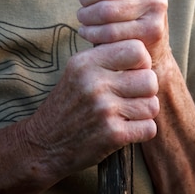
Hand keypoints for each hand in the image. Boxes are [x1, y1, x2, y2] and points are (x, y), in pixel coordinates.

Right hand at [22, 39, 158, 179]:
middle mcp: (95, 83)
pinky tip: (128, 129)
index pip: (137, 49)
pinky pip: (149, 128)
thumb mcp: (78, 70)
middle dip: (147, 90)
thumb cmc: (68, 104)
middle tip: (133, 96)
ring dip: (145, 111)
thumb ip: (107, 56)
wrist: (42, 145)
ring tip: (129, 113)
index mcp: (87, 62)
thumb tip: (142, 48)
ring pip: (152, 104)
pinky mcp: (111, 135)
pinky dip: (143, 130)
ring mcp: (104, 110)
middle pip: (150, 79)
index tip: (134, 72)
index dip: (142, 62)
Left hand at [56, 0, 171, 67]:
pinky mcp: (152, 30)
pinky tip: (87, 30)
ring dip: (87, 14)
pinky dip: (92, 32)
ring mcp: (158, 6)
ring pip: (107, 10)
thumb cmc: (125, 2)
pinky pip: (111, 31)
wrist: (149, 40)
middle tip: (82, 1)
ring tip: (83, 15)